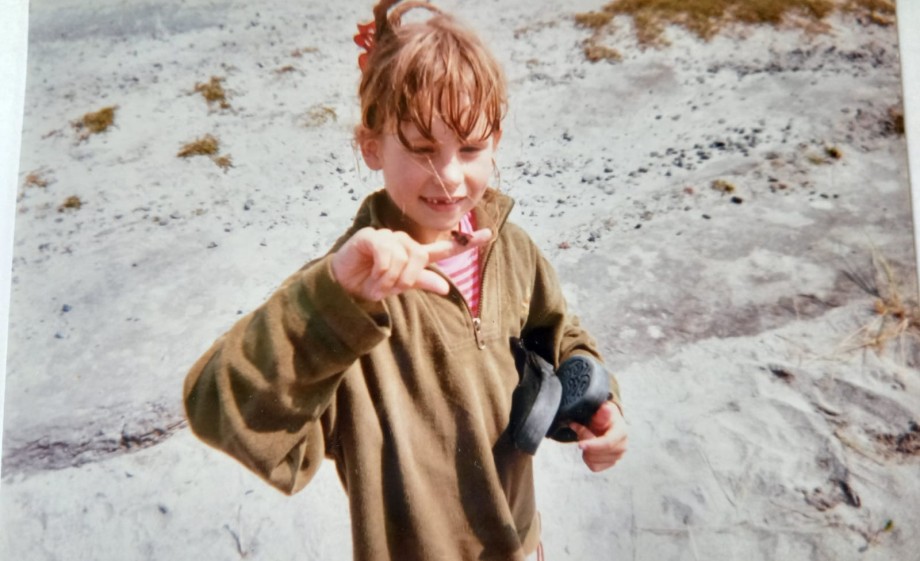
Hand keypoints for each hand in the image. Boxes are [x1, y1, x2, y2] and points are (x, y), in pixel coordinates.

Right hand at [331, 227, 491, 301]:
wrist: (344, 287)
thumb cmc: (372, 283)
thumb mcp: (399, 286)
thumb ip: (421, 282)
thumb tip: (445, 287)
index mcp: (415, 254)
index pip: (444, 248)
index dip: (466, 243)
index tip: (490, 235)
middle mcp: (403, 242)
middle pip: (420, 257)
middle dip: (405, 278)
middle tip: (388, 288)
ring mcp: (387, 237)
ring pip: (404, 255)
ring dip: (391, 277)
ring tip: (377, 284)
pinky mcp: (370, 236)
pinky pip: (386, 251)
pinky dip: (381, 269)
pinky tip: (372, 276)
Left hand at [570, 401, 626, 471]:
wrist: (605, 423)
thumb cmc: (601, 416)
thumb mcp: (600, 411)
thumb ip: (602, 413)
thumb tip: (606, 409)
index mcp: (622, 432)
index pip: (608, 443)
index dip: (593, 445)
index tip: (580, 445)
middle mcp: (623, 446)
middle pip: (599, 453)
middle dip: (586, 443)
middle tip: (580, 429)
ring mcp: (618, 457)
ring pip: (594, 461)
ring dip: (586, 450)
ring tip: (587, 438)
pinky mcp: (611, 464)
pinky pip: (594, 467)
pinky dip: (587, 459)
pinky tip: (589, 448)